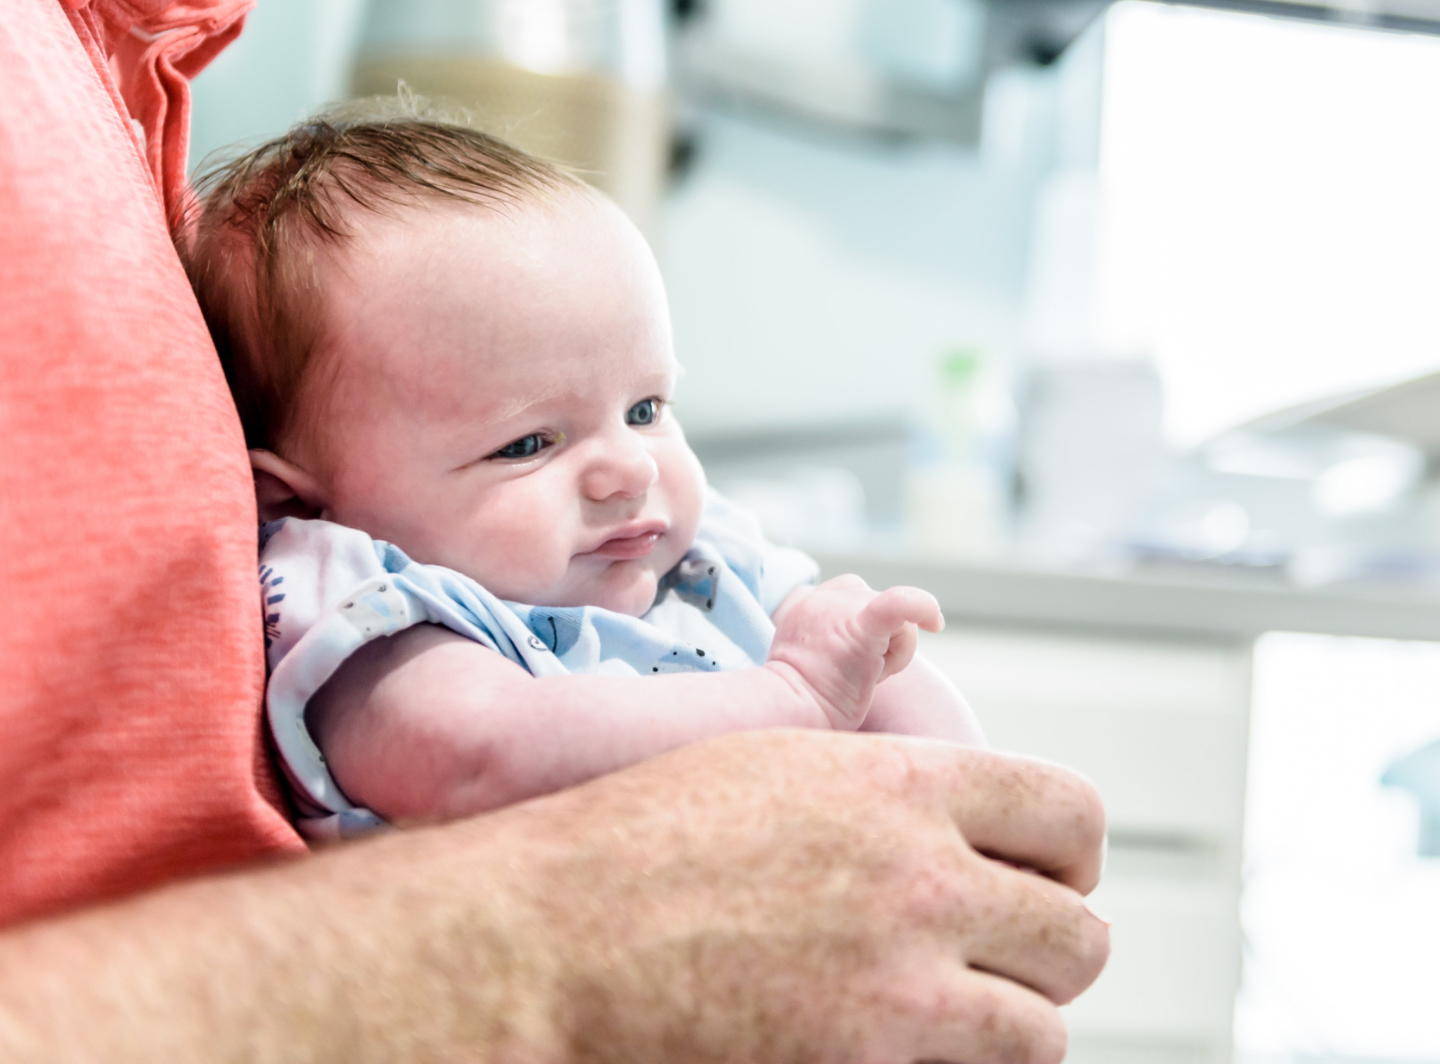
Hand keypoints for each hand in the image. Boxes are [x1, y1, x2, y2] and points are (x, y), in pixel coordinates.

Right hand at [479, 731, 1109, 1063]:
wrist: (561, 931)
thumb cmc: (649, 834)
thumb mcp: (775, 754)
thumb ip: (875, 765)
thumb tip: (930, 757)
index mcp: (901, 781)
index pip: (1069, 811)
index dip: (1070, 851)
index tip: (1052, 872)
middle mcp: (922, 874)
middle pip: (1075, 928)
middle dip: (1055, 942)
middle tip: (1017, 952)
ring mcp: (904, 978)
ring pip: (1047, 1019)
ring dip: (1017, 1014)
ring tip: (972, 1008)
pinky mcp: (874, 1060)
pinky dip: (970, 1063)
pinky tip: (922, 1042)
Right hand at [767, 575, 944, 729]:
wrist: (783, 717)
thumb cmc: (799, 702)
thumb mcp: (808, 658)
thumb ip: (831, 640)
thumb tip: (863, 649)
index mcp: (808, 605)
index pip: (854, 596)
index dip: (864, 625)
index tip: (846, 660)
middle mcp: (822, 599)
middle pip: (881, 606)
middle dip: (881, 643)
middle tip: (854, 677)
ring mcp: (839, 611)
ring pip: (898, 621)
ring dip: (892, 654)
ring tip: (862, 680)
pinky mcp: (860, 630)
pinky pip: (898, 605)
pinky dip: (920, 606)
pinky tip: (935, 620)